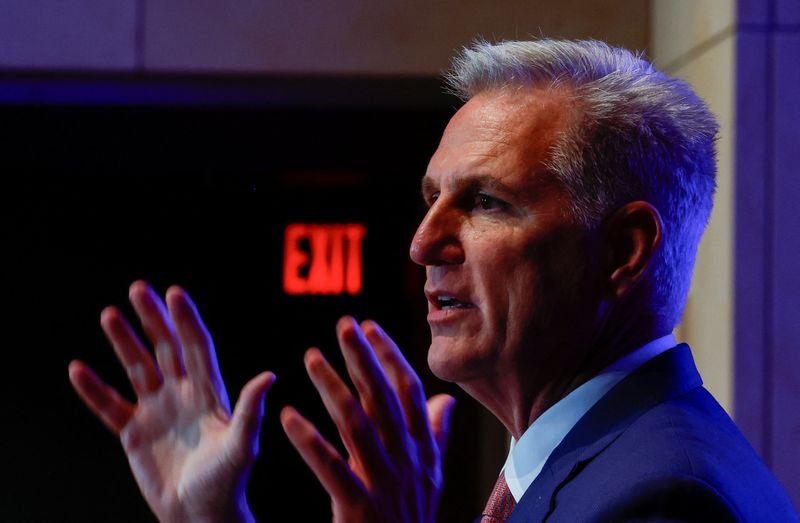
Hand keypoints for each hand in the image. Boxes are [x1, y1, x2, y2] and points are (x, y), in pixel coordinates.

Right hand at [69, 281, 274, 522]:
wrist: (201, 515)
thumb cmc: (227, 482)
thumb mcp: (242, 445)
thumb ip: (251, 411)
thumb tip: (269, 375)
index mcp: (209, 393)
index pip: (196, 347)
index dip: (186, 321)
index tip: (174, 293)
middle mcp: (182, 395)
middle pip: (165, 348)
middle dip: (152, 318)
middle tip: (138, 287)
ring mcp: (157, 411)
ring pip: (137, 368)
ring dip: (123, 342)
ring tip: (109, 314)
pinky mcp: (134, 433)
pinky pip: (110, 406)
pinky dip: (94, 390)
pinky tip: (78, 369)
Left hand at [280, 317, 455, 522]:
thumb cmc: (412, 517)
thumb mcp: (432, 477)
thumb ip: (436, 436)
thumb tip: (445, 401)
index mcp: (422, 450)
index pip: (409, 391)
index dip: (390, 356)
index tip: (370, 327)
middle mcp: (406, 460)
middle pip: (383, 398)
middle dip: (363, 357)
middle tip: (343, 324)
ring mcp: (383, 483)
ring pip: (357, 424)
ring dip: (332, 387)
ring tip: (311, 358)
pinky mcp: (358, 508)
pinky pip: (332, 468)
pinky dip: (310, 441)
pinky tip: (289, 417)